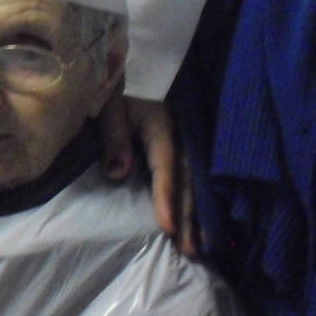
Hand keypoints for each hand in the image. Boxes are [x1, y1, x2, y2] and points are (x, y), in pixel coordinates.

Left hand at [99, 92, 197, 254]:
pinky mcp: (188, 147)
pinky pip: (196, 178)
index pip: (165, 167)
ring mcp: (189, 143)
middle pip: (188, 182)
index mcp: (162, 128)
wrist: (141, 65)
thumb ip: (113, 139)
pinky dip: (201, 202)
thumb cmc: (121, 87)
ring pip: (197, 183)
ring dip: (199, 215)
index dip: (166, 197)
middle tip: (190, 250)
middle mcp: (182, 138)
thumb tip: (117, 175)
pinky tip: (204, 224)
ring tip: (201, 246)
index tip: (166, 226)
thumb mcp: (111, 107)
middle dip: (189, 217)